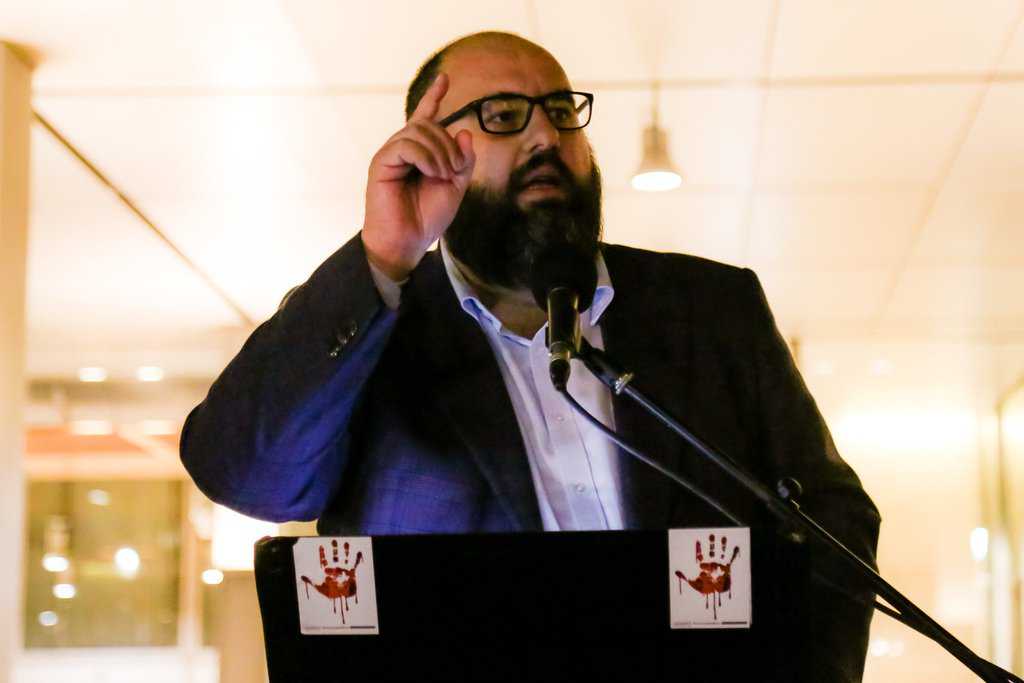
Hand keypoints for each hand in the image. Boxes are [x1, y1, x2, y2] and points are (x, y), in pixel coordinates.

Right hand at [361, 72, 475, 280]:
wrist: (407, 241)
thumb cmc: (427, 217)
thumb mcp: (455, 186)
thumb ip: (463, 160)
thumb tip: (464, 130)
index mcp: (420, 153)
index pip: (425, 117)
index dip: (433, 96)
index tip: (444, 78)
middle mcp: (403, 149)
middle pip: (429, 125)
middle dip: (449, 145)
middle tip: (453, 171)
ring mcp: (390, 154)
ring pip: (419, 132)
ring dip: (439, 152)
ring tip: (443, 175)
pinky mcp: (381, 163)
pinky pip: (406, 145)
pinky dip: (425, 157)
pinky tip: (432, 172)